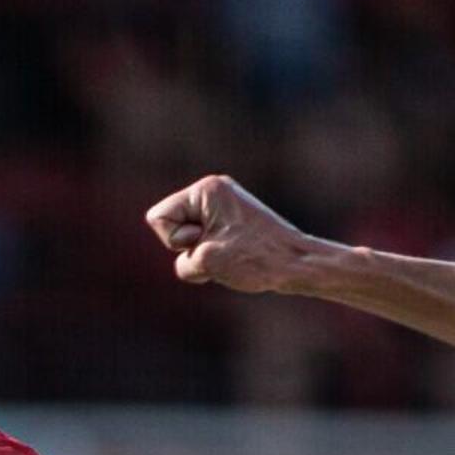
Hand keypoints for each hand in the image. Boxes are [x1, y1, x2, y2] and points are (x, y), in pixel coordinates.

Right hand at [144, 174, 326, 295]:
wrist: (296, 265)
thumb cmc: (254, 260)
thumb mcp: (204, 260)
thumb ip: (181, 256)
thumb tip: (194, 255)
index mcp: (206, 190)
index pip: (158, 217)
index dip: (174, 239)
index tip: (205, 241)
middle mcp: (214, 191)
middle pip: (170, 225)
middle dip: (187, 246)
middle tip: (220, 251)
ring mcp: (224, 206)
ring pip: (187, 239)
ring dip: (203, 255)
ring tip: (231, 257)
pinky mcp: (232, 223)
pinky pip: (204, 242)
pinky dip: (214, 257)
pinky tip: (237, 259)